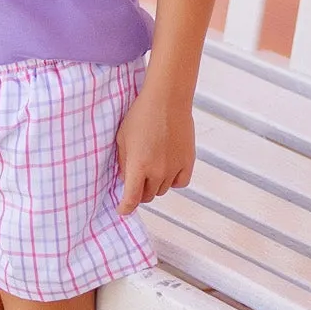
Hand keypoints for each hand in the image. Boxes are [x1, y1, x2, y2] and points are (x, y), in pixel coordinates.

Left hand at [116, 82, 194, 212]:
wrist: (167, 99)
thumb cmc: (141, 114)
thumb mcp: (122, 138)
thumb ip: (122, 162)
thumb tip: (125, 179)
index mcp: (138, 167)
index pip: (131, 199)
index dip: (125, 208)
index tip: (123, 210)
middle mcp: (157, 171)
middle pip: (147, 196)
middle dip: (140, 192)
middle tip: (137, 179)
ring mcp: (174, 168)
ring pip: (163, 189)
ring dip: (155, 184)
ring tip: (153, 167)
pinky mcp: (188, 161)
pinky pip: (180, 183)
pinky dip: (173, 181)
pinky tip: (169, 170)